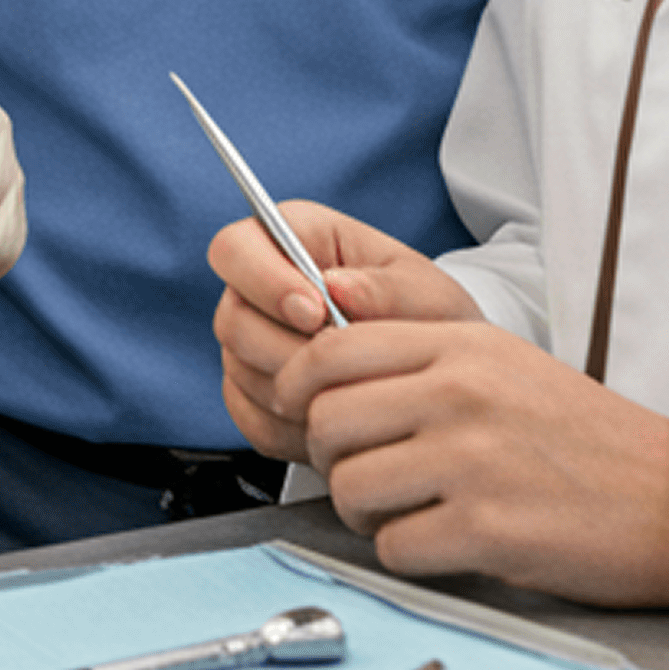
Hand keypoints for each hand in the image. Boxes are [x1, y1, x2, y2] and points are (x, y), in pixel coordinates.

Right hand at [209, 202, 477, 460]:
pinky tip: (339, 420)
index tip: (316, 312)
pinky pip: (251, 419)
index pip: (235, 249)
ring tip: (354, 391)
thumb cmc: (429, 320)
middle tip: (346, 366)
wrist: (436, 378)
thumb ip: (387, 287)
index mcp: (293, 240)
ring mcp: (249, 345)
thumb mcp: (427, 295)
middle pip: (232, 320)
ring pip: (240, 373)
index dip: (263, 280)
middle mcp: (258, 290)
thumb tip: (338, 286)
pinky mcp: (251, 396)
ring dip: (299, 391)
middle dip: (289, 351)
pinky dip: (294, 429)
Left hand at [283, 320, 668, 608]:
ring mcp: (471, 462)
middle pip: (326, 421)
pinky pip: (393, 546)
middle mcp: (458, 395)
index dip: (298, 388)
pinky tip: (443, 543)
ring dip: (364, 511)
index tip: (303, 412)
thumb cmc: (583, 435)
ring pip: (349, 487)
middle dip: (329, 456)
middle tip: (361, 471)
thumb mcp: (501, 361)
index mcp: (457, 345)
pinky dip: (406, 552)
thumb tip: (319, 364)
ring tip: (404, 510)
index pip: (328, 351)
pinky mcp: (488, 531)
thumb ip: (416, 352)